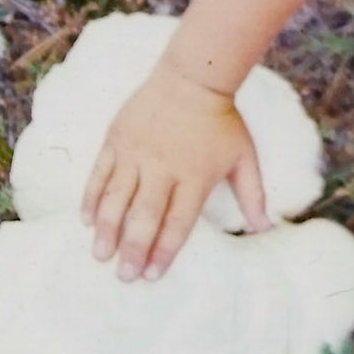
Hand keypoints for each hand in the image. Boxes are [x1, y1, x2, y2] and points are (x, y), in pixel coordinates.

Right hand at [80, 61, 271, 281]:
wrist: (194, 77)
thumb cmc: (221, 121)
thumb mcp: (244, 157)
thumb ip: (253, 195)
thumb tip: (267, 229)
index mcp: (195, 176)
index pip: (177, 221)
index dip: (164, 251)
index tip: (152, 275)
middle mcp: (163, 167)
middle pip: (145, 215)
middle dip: (133, 249)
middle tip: (123, 276)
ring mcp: (136, 153)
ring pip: (116, 198)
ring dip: (107, 229)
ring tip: (100, 255)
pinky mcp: (117, 139)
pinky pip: (100, 173)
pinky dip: (91, 198)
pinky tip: (87, 221)